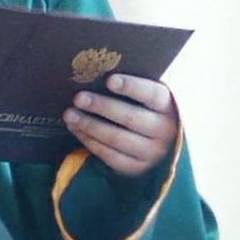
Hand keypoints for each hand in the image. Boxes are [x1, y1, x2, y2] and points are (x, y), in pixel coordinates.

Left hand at [63, 74, 178, 177]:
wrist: (161, 143)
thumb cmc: (146, 108)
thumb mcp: (148, 96)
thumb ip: (133, 86)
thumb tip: (98, 71)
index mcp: (169, 106)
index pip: (151, 94)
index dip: (131, 87)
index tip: (109, 80)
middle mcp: (165, 131)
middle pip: (130, 118)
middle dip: (102, 107)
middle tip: (78, 98)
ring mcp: (152, 152)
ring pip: (117, 139)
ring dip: (90, 125)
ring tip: (69, 114)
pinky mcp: (137, 168)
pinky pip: (110, 155)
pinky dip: (90, 141)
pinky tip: (76, 129)